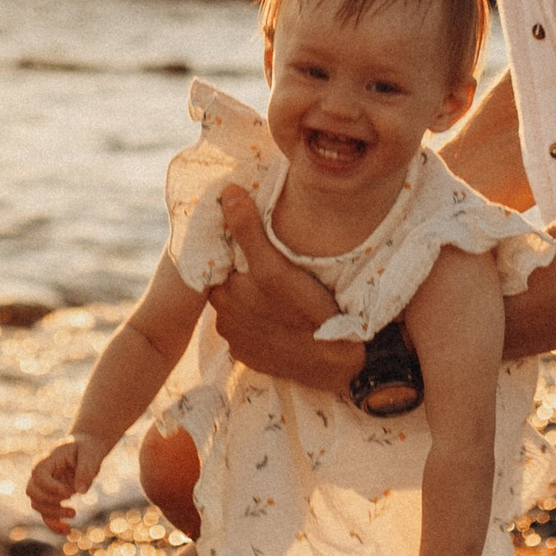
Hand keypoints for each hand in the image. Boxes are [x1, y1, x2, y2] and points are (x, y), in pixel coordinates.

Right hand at [26, 432, 107, 534]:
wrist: (86, 450)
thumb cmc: (87, 449)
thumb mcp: (90, 455)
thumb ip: (86, 470)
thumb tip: (80, 492)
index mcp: (47, 459)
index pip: (39, 475)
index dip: (50, 487)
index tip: (69, 493)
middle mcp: (40, 473)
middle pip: (32, 492)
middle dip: (50, 502)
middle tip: (72, 503)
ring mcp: (43, 487)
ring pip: (37, 505)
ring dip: (53, 514)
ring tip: (74, 513)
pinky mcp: (50, 498)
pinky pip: (45, 514)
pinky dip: (54, 525)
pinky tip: (68, 530)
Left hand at [206, 190, 356, 393]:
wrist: (334, 362)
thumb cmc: (305, 311)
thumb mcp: (276, 267)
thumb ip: (247, 230)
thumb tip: (227, 192)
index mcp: (223, 294)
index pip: (221, 262)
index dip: (237, 251)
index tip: (259, 246)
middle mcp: (223, 321)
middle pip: (230, 286)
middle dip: (245, 276)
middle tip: (273, 267)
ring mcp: (237, 343)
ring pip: (240, 309)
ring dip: (253, 300)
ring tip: (279, 293)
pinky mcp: (252, 359)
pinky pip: (251, 332)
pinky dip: (261, 323)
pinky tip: (280, 317)